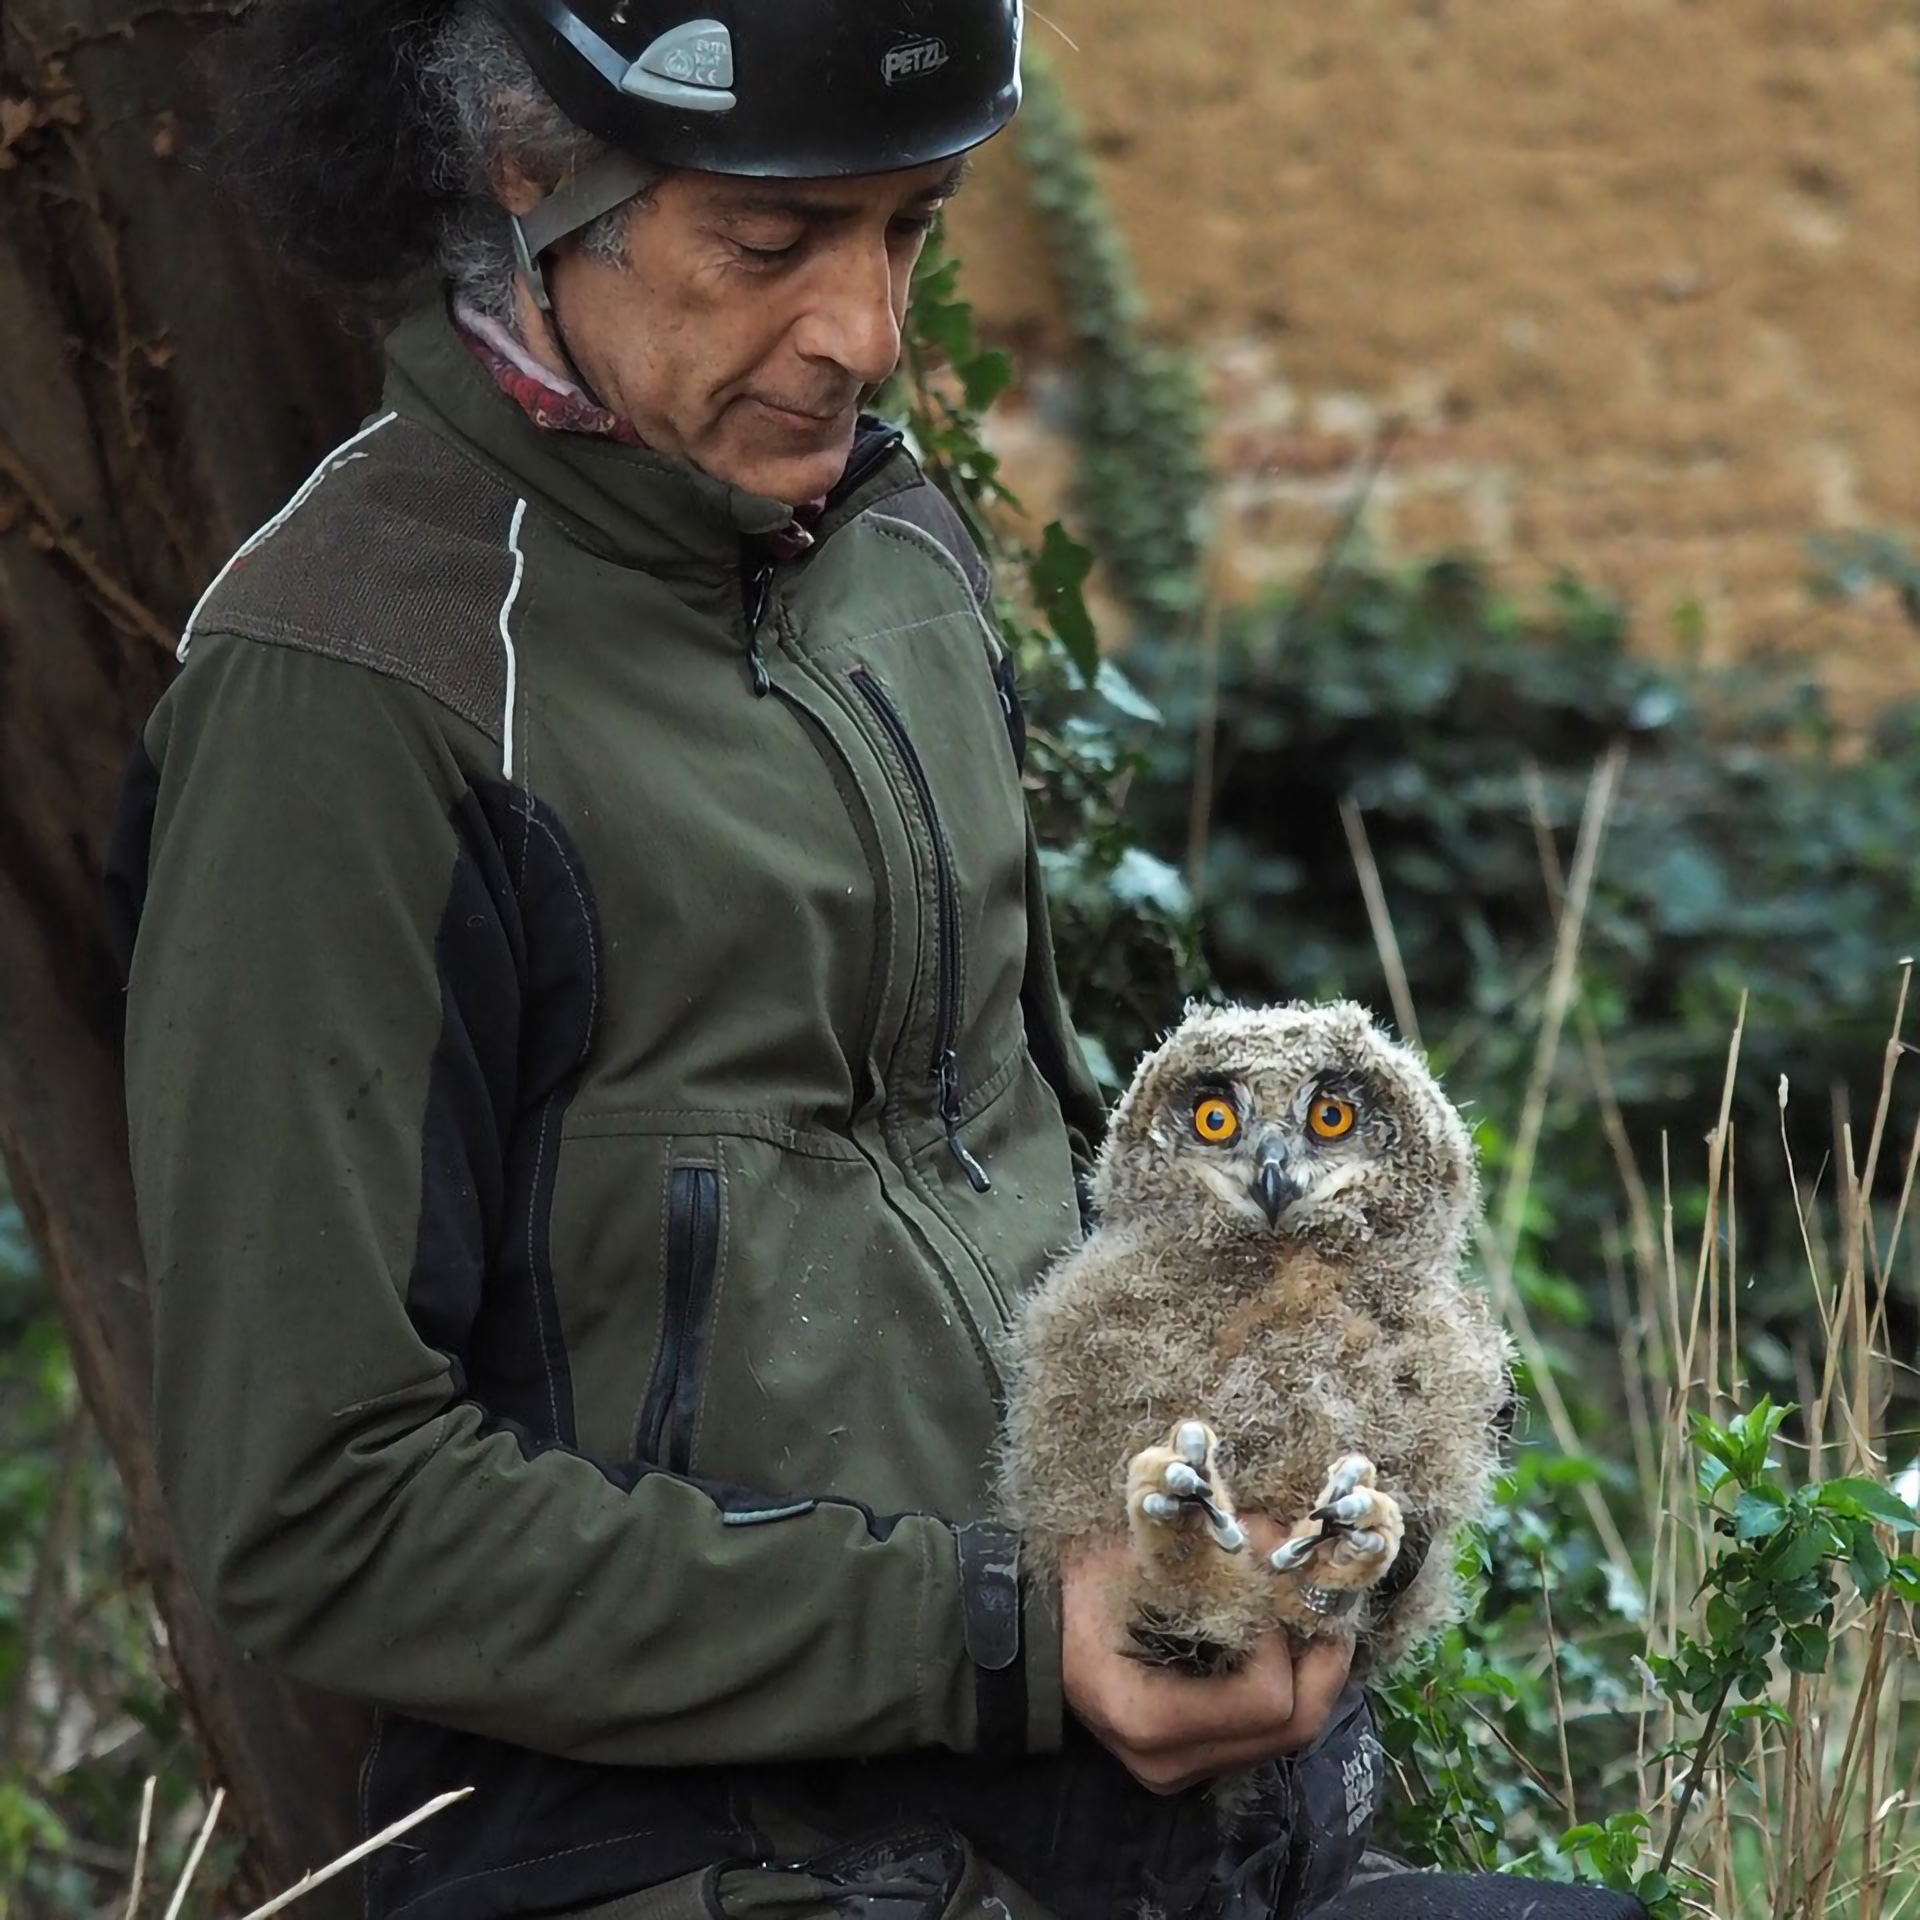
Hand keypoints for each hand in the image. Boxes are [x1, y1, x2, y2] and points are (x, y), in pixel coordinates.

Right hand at [1059, 1528, 1352, 1795]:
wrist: (1026, 1633)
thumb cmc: (1074, 1588)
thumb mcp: (1136, 1558)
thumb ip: (1210, 1551)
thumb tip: (1285, 1536)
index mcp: (1149, 1719)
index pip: (1265, 1700)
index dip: (1287, 1637)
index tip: (1279, 1578)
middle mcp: (1171, 1764)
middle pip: (1292, 1729)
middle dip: (1323, 1658)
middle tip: (1328, 1599)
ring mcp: (1182, 1771)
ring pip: (1286, 1737)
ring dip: (1311, 1671)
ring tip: (1309, 1612)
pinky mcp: (1192, 1760)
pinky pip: (1263, 1733)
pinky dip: (1285, 1684)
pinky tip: (1281, 1639)